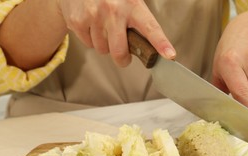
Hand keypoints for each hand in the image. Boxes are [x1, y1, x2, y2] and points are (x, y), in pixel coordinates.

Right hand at [55, 0, 175, 65]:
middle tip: (124, 55)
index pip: (150, 27)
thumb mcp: (129, 1)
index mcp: (132, 4)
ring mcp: (94, 15)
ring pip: (103, 50)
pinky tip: (91, 23)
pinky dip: (91, 38)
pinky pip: (89, 44)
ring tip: (103, 26)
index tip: (170, 55)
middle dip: (122, 58)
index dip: (161, 43)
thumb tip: (149, 49)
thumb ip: (139, 21)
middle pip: (119, 52)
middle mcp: (113, 9)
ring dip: (105, 44)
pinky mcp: (78, 21)